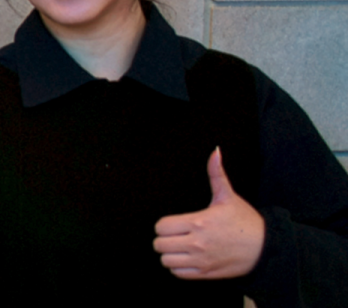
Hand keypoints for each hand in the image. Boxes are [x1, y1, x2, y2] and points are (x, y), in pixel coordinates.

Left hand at [153, 148, 264, 278]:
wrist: (266, 248)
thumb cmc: (245, 221)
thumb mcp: (228, 197)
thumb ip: (216, 174)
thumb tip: (215, 151)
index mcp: (198, 222)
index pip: (161, 227)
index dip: (164, 224)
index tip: (175, 223)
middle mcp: (197, 243)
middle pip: (159, 244)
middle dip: (164, 239)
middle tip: (176, 235)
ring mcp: (201, 260)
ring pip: (166, 261)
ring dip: (170, 254)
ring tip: (180, 247)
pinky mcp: (205, 273)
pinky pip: (178, 273)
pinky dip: (179, 267)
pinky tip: (188, 258)